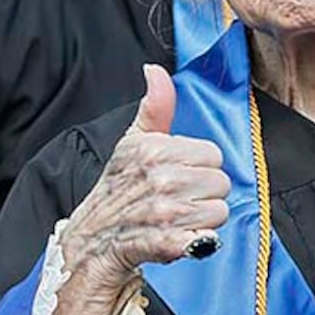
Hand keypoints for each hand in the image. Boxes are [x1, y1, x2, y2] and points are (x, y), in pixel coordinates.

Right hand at [51, 65, 230, 314]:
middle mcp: (160, 178)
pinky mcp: (166, 243)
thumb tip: (155, 70)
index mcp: (154, 150)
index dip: (199, 168)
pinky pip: (208, 239)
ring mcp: (162, 212)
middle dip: (203, 194)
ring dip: (202, 221)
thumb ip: (155, 106)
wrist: (93, 240)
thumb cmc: (118, 188)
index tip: (179, 176)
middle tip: (177, 201)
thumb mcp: (133, 142)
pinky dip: (199, 244)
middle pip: (221, 183)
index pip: (213, 155)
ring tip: (176, 220)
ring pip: (219, 212)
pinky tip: (179, 239)